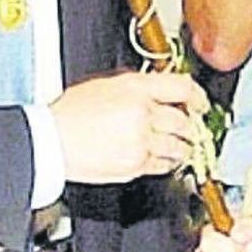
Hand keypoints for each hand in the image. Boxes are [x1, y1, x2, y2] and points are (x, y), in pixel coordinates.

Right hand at [51, 71, 207, 183]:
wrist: (50, 141)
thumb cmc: (70, 113)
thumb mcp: (106, 85)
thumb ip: (139, 88)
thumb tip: (162, 94)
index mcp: (136, 88)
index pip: (182, 87)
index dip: (197, 96)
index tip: (200, 104)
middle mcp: (142, 113)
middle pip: (184, 121)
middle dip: (188, 126)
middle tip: (187, 128)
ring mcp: (141, 141)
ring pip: (179, 146)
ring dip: (182, 147)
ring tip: (177, 145)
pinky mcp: (136, 164)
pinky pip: (164, 165)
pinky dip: (167, 162)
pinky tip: (160, 158)